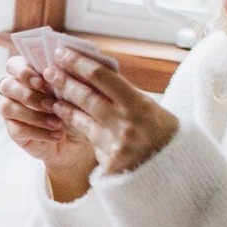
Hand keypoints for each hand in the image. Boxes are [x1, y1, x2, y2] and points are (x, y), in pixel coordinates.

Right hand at [0, 53, 98, 182]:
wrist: (85, 140)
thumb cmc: (83, 109)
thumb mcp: (84, 90)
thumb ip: (74, 73)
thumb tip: (69, 60)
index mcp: (30, 75)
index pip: (13, 65)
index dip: (22, 71)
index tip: (42, 80)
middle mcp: (16, 91)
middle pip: (5, 85)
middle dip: (28, 94)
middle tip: (51, 104)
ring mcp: (12, 111)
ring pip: (6, 107)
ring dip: (34, 114)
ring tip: (59, 123)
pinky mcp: (14, 131)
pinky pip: (16, 129)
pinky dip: (39, 132)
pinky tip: (58, 135)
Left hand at [43, 46, 178, 177]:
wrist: (178, 173)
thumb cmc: (166, 135)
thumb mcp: (154, 110)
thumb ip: (127, 95)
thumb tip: (98, 75)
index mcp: (141, 104)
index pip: (103, 77)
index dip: (79, 63)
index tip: (63, 52)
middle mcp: (127, 122)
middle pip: (86, 96)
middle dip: (64, 81)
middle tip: (48, 70)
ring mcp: (116, 143)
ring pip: (80, 117)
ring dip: (63, 103)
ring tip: (50, 93)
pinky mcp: (109, 161)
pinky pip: (87, 137)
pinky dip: (74, 123)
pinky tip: (62, 114)